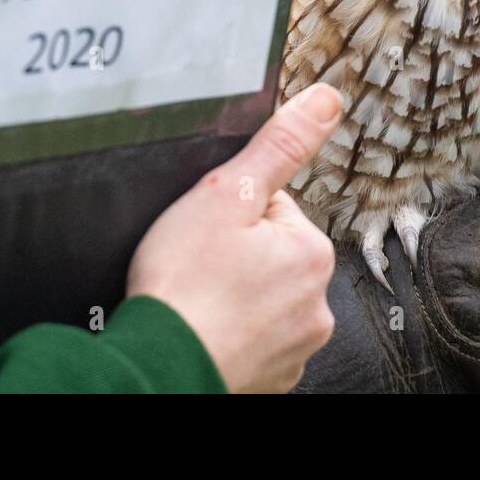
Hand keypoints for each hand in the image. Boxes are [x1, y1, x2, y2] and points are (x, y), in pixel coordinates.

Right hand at [126, 84, 342, 391]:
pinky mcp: (269, 378)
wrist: (154, 368)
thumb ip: (280, 144)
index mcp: (311, 253)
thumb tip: (325, 101)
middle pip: (269, 255)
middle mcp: (316, 304)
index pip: (274, 208)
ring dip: (230, 296)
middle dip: (234, 255)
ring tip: (195, 298)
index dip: (232, 212)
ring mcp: (294, 347)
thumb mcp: (228, 192)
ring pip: (259, 299)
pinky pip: (250, 340)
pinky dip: (227, 334)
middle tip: (196, 265)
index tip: (207, 232)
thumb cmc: (183, 287)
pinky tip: (200, 328)